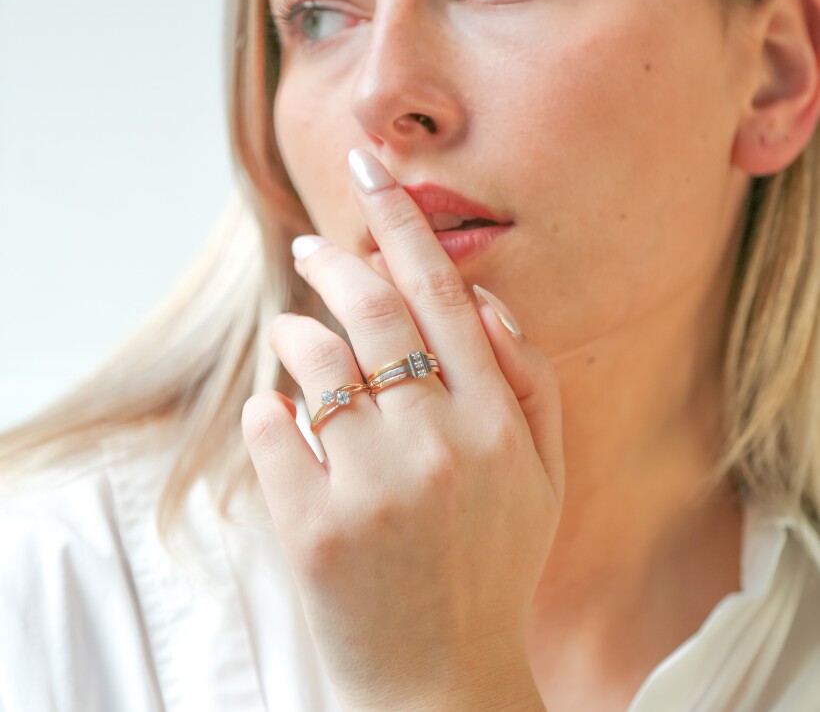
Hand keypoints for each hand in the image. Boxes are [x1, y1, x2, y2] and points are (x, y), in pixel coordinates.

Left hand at [242, 149, 563, 711]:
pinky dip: (271, 406)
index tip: (372, 169)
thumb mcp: (542, 476)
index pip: (442, 292)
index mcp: (497, 423)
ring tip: (300, 338)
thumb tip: (486, 302)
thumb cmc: (491, 562)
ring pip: (312, 357)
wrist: (441, 678)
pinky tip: (287, 417)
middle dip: (333, 258)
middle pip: (371, 306)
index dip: (403, 221)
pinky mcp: (311, 529)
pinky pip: (272, 426)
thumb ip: (531, 381)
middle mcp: (439, 445)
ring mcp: (372, 487)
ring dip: (297, 332)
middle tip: (312, 245)